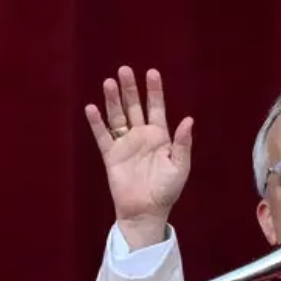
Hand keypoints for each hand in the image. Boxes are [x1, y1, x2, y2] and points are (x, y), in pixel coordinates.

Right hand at [85, 66, 193, 249]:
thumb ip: (182, 143)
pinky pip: (102, 136)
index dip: (155, 91)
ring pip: (118, 117)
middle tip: (125, 70)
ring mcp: (125, 144)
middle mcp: (141, 136)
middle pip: (134, 107)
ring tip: (109, 82)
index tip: (152, 72)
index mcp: (160, 137)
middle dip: (130, 89)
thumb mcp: (180, 166)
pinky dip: (97, 123)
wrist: (146, 211)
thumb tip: (188, 120)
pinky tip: (92, 108)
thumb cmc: (166, 191)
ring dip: (113, 100)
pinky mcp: (111, 155)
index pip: (157, 108)